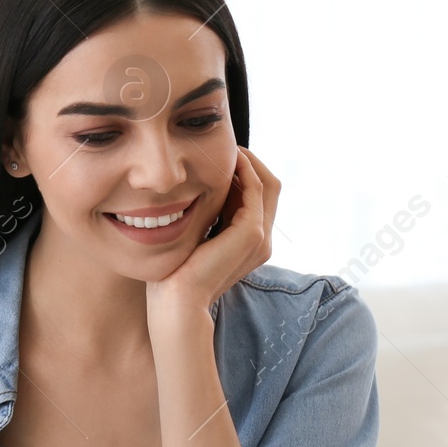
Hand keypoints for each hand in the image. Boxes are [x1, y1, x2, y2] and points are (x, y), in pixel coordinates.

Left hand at [146, 146, 280, 322]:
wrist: (177, 301)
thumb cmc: (177, 273)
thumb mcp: (195, 237)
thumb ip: (206, 216)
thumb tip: (198, 186)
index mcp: (251, 243)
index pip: (260, 196)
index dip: (245, 171)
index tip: (221, 156)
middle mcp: (262, 241)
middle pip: (270, 185)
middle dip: (250, 161)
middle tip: (225, 145)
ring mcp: (261, 238)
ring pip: (267, 183)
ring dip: (247, 160)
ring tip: (225, 147)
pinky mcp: (252, 234)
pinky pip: (255, 189)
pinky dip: (243, 169)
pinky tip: (222, 160)